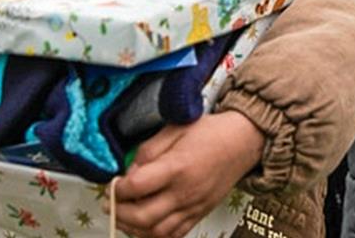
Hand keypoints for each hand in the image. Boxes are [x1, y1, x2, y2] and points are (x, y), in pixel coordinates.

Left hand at [111, 111, 263, 237]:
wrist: (243, 142)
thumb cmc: (210, 133)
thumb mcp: (175, 128)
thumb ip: (149, 151)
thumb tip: (130, 172)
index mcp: (177, 166)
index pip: (137, 186)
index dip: (117, 188)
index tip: (114, 183)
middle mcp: (185, 191)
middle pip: (143, 216)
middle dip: (119, 212)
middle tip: (112, 203)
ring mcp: (193, 206)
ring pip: (156, 232)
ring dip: (134, 228)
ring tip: (125, 215)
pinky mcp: (199, 214)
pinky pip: (174, 235)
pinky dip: (155, 235)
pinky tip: (146, 225)